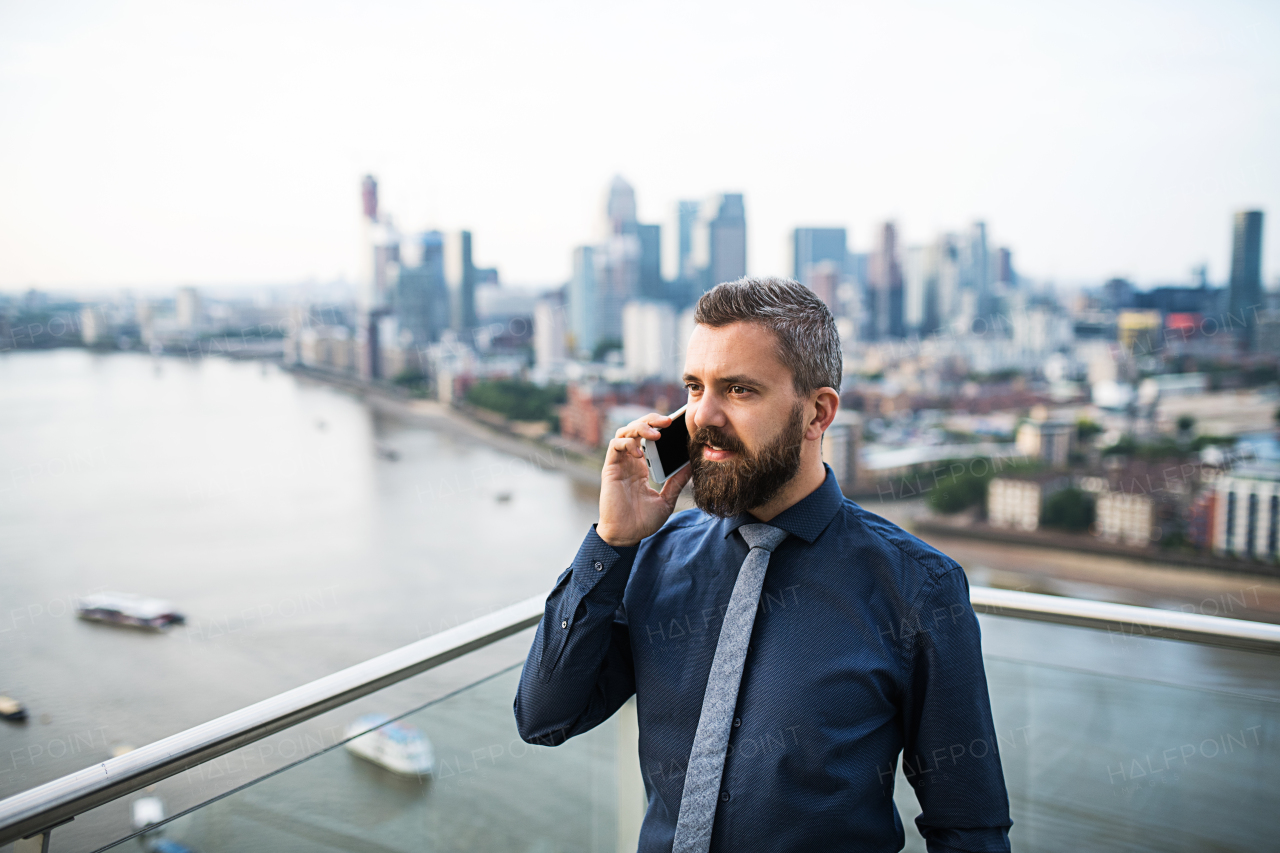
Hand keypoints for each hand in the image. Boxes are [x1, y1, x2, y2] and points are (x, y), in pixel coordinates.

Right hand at [597, 413, 692, 547]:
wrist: (627, 536)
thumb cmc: (643, 521)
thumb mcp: (667, 499)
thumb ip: (677, 482)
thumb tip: (692, 465)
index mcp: (641, 466)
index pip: (649, 437)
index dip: (659, 427)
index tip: (676, 424)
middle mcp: (630, 461)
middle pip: (636, 429)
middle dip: (651, 420)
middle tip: (668, 421)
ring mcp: (620, 463)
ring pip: (624, 432)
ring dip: (639, 427)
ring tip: (656, 433)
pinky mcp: (611, 468)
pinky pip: (615, 446)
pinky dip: (627, 443)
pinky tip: (639, 451)